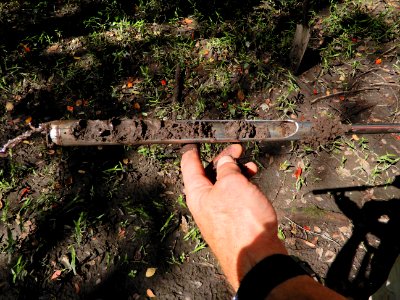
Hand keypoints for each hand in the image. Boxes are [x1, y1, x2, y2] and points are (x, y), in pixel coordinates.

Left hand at [181, 144, 286, 289]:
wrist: (257, 258)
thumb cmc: (241, 220)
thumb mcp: (232, 184)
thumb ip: (227, 168)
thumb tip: (224, 162)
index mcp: (197, 193)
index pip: (189, 165)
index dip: (192, 151)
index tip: (194, 141)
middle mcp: (204, 204)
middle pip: (209, 174)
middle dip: (223, 160)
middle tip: (238, 149)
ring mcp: (218, 214)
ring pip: (224, 186)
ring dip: (237, 173)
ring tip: (252, 168)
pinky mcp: (232, 222)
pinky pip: (234, 199)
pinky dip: (242, 188)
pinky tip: (254, 186)